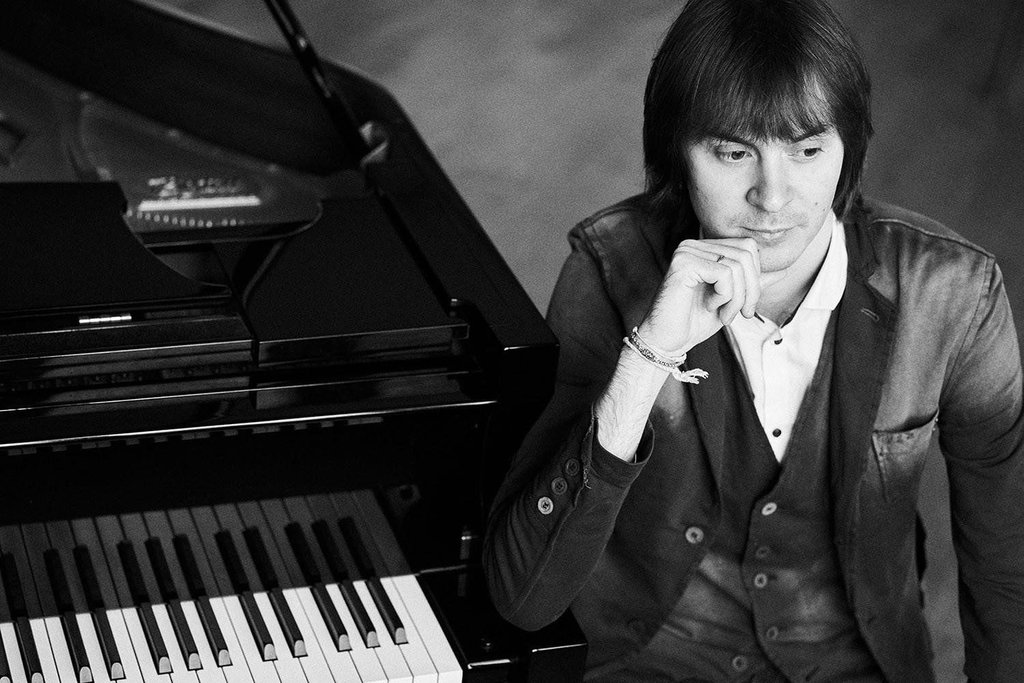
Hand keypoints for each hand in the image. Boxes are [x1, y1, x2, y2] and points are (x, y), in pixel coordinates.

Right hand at [637, 238, 785, 352]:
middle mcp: (694, 244)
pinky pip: (724, 273)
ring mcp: (687, 251)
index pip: (747, 248)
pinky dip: (725, 297)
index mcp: (705, 248)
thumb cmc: (694, 321)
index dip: (755, 278)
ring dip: (738, 298)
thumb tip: (783, 270)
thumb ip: (752, 283)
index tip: (745, 306)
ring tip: (724, 315)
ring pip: (737, 265)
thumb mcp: (732, 300)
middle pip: (745, 253)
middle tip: (742, 314)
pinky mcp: (683, 263)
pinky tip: (711, 308)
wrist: (667, 341)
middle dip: (751, 289)